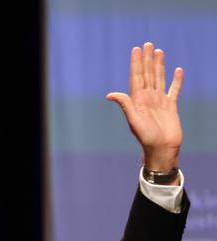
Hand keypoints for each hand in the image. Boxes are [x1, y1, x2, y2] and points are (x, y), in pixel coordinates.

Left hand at [106, 42, 183, 174]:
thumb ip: (125, 105)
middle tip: (147, 44)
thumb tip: (109, 94)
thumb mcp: (134, 120)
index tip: (136, 49)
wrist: (161, 149)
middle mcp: (148, 98)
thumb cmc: (146, 137)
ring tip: (158, 51)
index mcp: (138, 100)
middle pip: (147, 74)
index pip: (136, 77)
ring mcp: (160, 101)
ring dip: (159, 65)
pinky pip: (174, 90)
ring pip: (159, 78)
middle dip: (146, 59)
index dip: (136, 63)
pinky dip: (177, 80)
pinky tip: (178, 70)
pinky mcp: (171, 106)